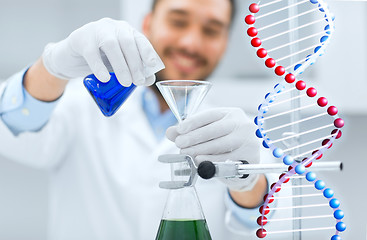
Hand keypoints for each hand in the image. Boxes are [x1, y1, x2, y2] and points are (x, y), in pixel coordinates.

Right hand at [42, 18, 163, 85]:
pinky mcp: (80, 38)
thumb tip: (149, 80)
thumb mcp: (118, 65)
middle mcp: (112, 27)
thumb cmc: (99, 60)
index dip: (147, 51)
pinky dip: (99, 67)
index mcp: (125, 31)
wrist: (71, 57)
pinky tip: (105, 78)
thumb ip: (133, 70)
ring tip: (126, 83)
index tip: (151, 65)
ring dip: (121, 65)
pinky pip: (91, 52)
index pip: (139, 39)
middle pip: (127, 42)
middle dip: (135, 63)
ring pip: (111, 45)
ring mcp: (96, 30)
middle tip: (138, 81)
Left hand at [166, 107, 260, 191]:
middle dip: (194, 137)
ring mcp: (248, 139)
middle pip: (215, 129)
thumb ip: (190, 132)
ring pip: (220, 144)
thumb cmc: (225, 145)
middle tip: (179, 144)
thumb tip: (170, 132)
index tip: (179, 129)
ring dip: (200, 149)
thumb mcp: (208, 135)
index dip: (193, 122)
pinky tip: (199, 160)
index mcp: (231, 113)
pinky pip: (227, 158)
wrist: (244, 163)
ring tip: (186, 153)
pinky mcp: (250, 155)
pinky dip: (211, 160)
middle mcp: (242, 123)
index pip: (210, 115)